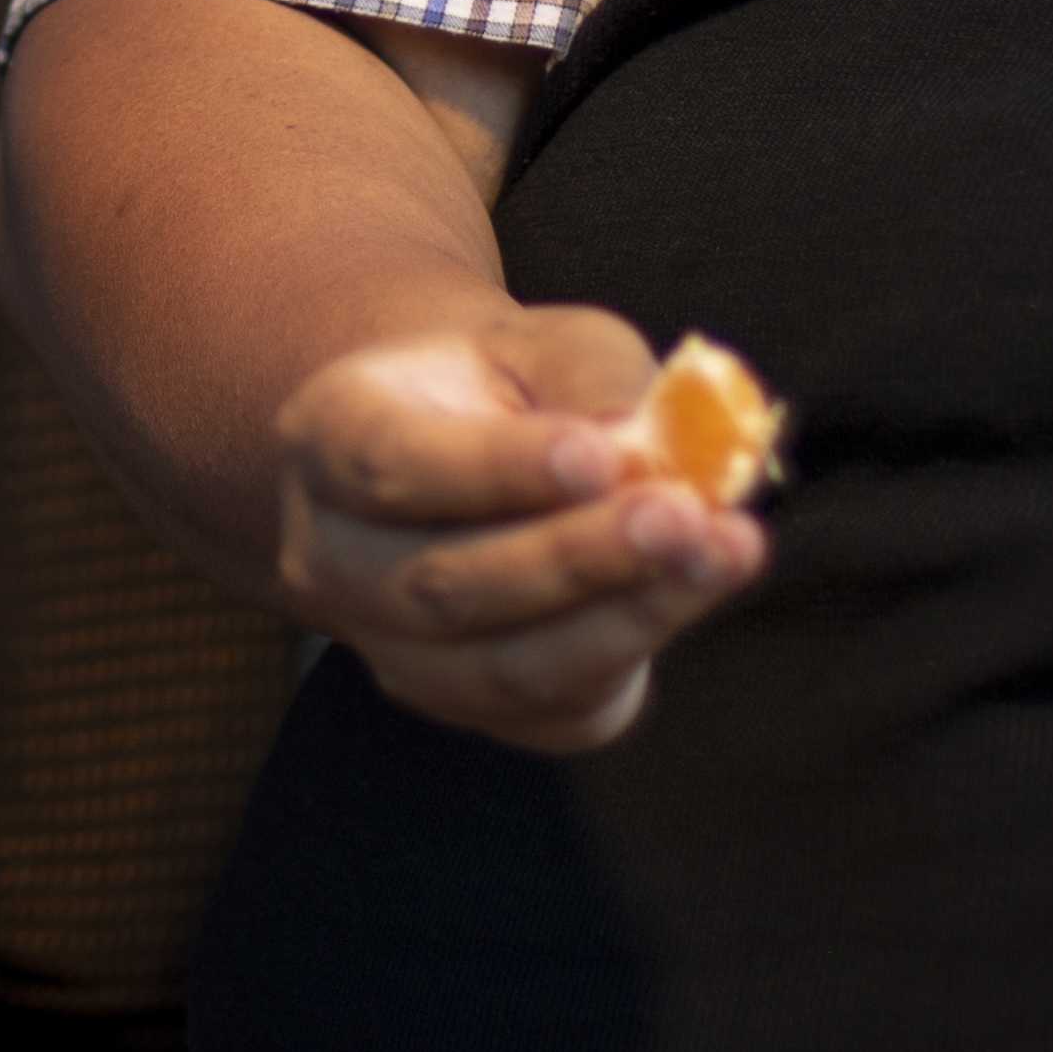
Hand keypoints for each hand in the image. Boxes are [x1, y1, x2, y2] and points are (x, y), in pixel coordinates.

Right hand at [270, 306, 767, 753]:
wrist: (471, 451)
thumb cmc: (508, 387)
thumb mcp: (545, 343)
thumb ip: (593, 380)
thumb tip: (651, 446)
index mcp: (329, 439)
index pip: (392, 467)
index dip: (495, 470)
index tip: (598, 455)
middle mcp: (333, 561)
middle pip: (442, 584)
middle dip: (575, 557)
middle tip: (685, 515)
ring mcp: (390, 651)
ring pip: (498, 667)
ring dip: (620, 616)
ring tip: (724, 553)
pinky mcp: (471, 708)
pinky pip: (551, 707)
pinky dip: (633, 650)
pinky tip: (699, 588)